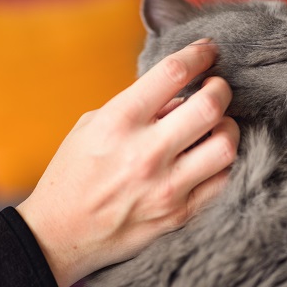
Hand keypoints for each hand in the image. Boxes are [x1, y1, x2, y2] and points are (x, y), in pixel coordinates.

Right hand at [16, 39, 238, 286]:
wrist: (59, 236)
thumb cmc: (74, 173)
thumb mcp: (92, 125)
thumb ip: (137, 106)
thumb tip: (182, 95)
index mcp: (118, 122)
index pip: (173, 73)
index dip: (199, 54)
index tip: (208, 50)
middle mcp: (145, 153)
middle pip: (210, 107)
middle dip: (221, 88)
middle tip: (216, 88)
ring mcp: (166, 187)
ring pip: (226, 145)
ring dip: (227, 127)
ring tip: (216, 125)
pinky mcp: (180, 214)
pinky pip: (223, 180)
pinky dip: (223, 162)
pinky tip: (210, 156)